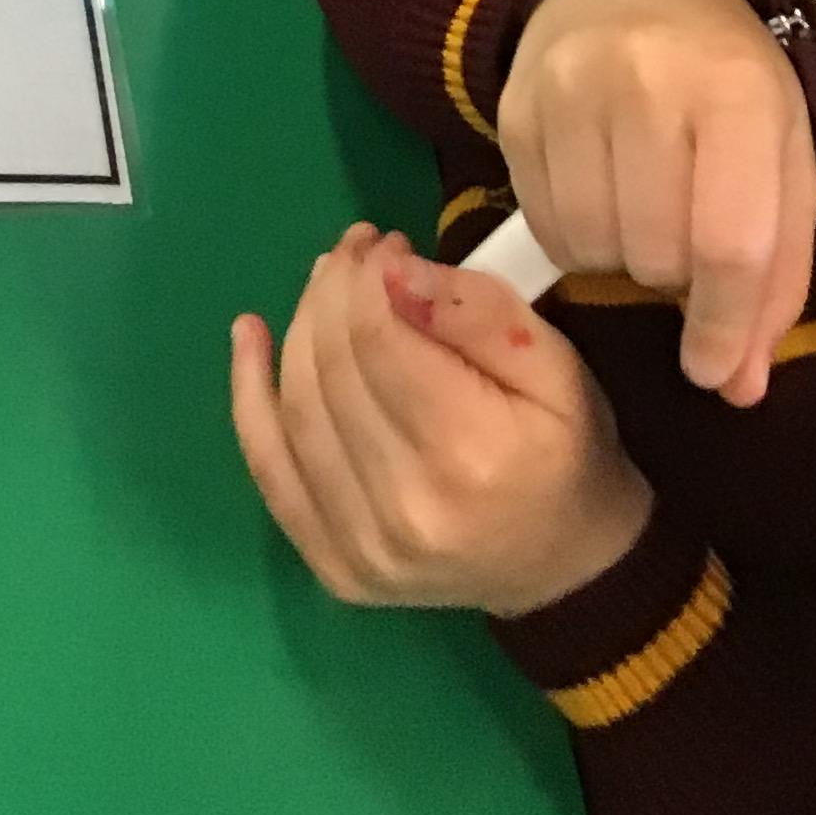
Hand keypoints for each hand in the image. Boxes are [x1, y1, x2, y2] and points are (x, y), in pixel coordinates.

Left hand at [231, 226, 651, 618]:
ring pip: (297, 408)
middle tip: (357, 249)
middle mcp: (405, 510)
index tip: (388, 245)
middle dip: (334, 289)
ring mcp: (361, 550)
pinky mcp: (334, 569)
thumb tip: (394, 273)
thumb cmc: (567, 452)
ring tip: (326, 281)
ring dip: (299, 327)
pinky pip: (270, 470)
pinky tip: (249, 336)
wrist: (564, 564)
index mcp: (470, 453)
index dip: (368, 276)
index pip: (378, 339)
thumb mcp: (556, 366)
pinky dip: (248, 398)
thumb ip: (478, 312)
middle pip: (331, 368)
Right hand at [500, 0, 815, 405]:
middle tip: (684, 243)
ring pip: (592, 247)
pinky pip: (542, 225)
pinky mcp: (514, 107)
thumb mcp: (780, 155)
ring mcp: (569, 89)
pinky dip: (576, 238)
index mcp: (737, 90)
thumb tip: (739, 386)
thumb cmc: (722, 77)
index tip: (715, 370)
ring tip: (640, 214)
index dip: (724, 324)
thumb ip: (777, 272)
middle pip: (655, 253)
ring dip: (622, 260)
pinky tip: (599, 198)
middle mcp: (647, 81)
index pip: (730, 242)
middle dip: (674, 277)